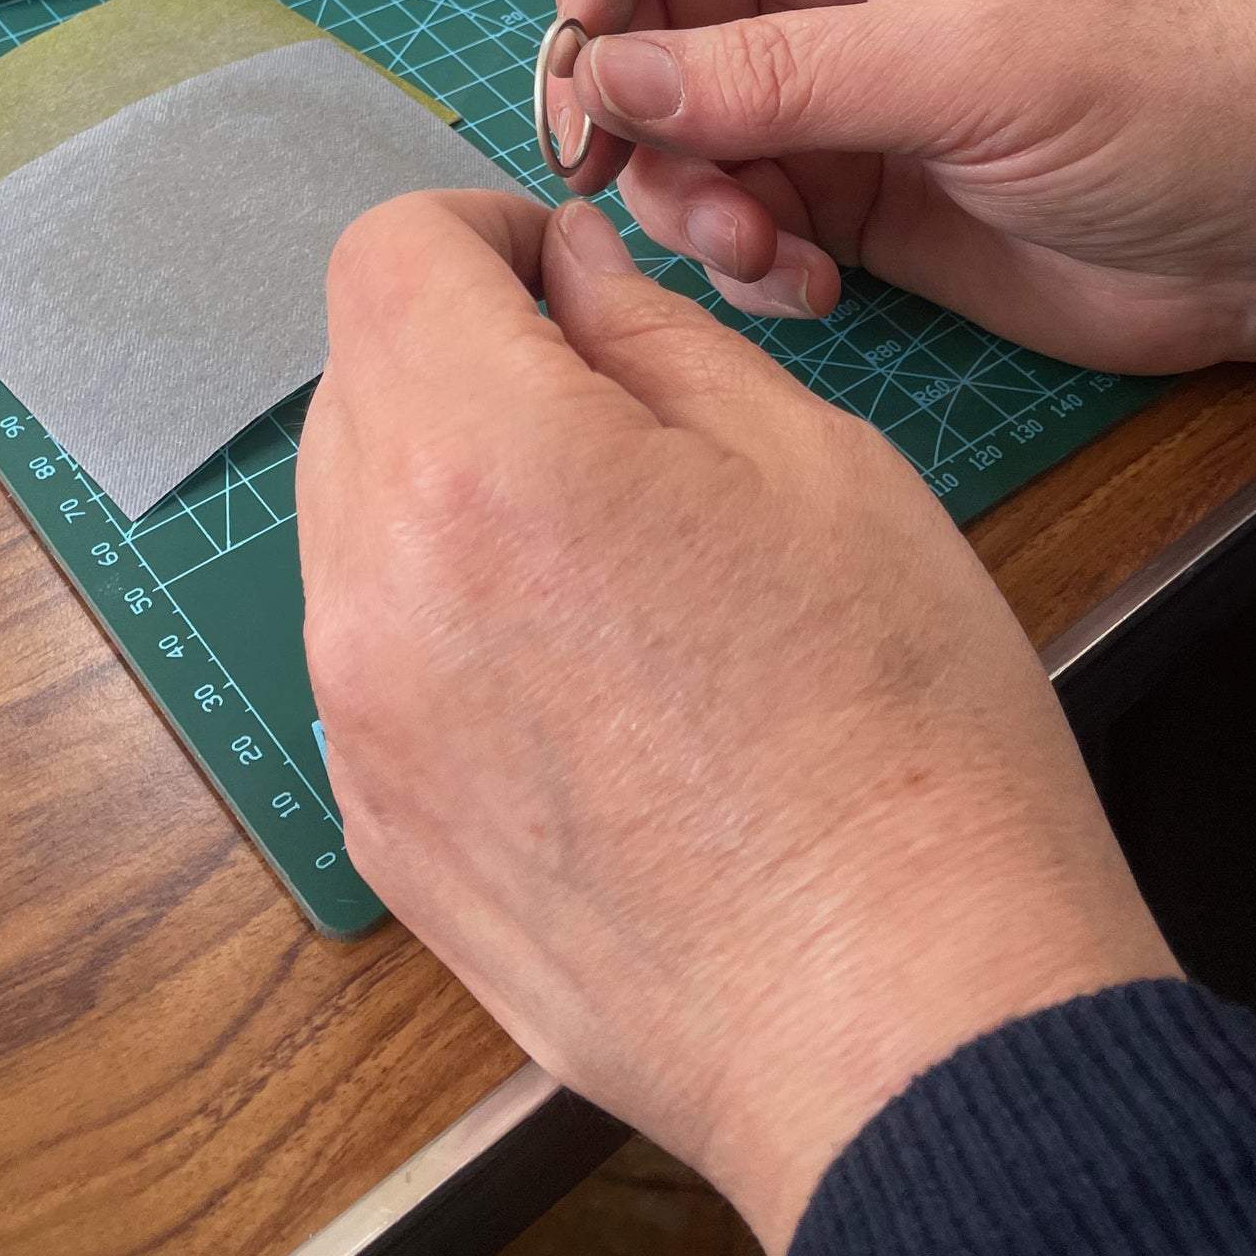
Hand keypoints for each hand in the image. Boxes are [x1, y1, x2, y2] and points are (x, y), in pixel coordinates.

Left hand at [299, 190, 1176, 1255]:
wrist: (903, 1023)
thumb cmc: (897, 731)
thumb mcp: (811, 465)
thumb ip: (653, 340)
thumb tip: (568, 277)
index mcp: (480, 462)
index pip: (386, 258)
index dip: (475, 232)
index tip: (552, 273)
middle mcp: (372, 590)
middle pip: (357, 387)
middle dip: (459, 356)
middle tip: (604, 412)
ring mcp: (357, 728)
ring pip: (351, 524)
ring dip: (445, 489)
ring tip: (602, 558)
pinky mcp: (378, 833)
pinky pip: (370, 658)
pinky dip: (440, 617)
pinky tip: (577, 680)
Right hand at [550, 0, 1255, 369]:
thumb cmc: (1152, 96)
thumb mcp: (961, 65)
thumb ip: (776, 75)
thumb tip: (605, 80)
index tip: (582, 47)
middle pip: (645, 26)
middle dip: (634, 113)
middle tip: (628, 185)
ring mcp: (816, 103)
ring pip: (673, 141)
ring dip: (693, 206)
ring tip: (766, 252)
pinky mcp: (831, 203)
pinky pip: (729, 225)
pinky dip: (746, 265)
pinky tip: (813, 288)